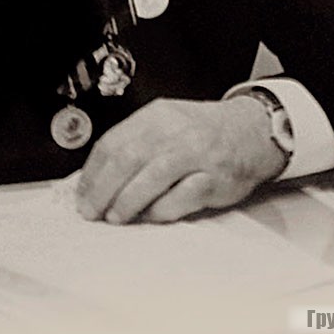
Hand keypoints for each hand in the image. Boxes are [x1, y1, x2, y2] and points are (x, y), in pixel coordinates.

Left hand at [76, 95, 286, 223]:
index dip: (92, 172)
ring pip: (151, 179)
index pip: (112, 143)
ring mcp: (195, 155)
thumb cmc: (203, 132)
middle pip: (127, 160)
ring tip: (115, 217)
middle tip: (91, 211)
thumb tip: (97, 178)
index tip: (82, 194)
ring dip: (127, 202)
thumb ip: (135, 145)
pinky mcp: (214, 179)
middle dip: (103, 190)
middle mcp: (173, 132)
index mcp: (155, 116)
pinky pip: (181, 198)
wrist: (252, 131)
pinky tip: (150, 217)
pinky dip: (160, 211)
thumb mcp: (165, 123)